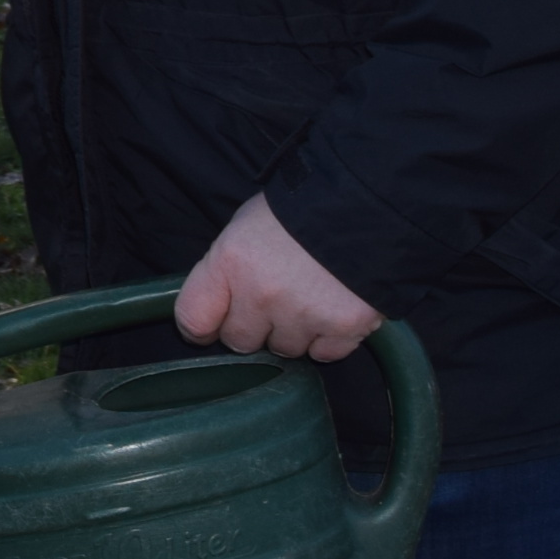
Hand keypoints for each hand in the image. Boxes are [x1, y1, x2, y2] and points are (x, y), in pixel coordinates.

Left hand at [175, 193, 379, 361]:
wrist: (366, 204)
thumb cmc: (299, 210)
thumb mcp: (245, 226)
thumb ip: (227, 268)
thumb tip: (217, 303)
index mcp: (230, 262)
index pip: (193, 318)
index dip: (201, 327)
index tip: (211, 326)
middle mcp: (262, 294)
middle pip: (239, 341)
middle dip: (251, 327)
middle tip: (270, 304)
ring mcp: (303, 314)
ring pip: (283, 349)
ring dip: (291, 333)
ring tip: (306, 300)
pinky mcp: (343, 327)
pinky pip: (324, 354)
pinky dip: (327, 339)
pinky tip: (330, 312)